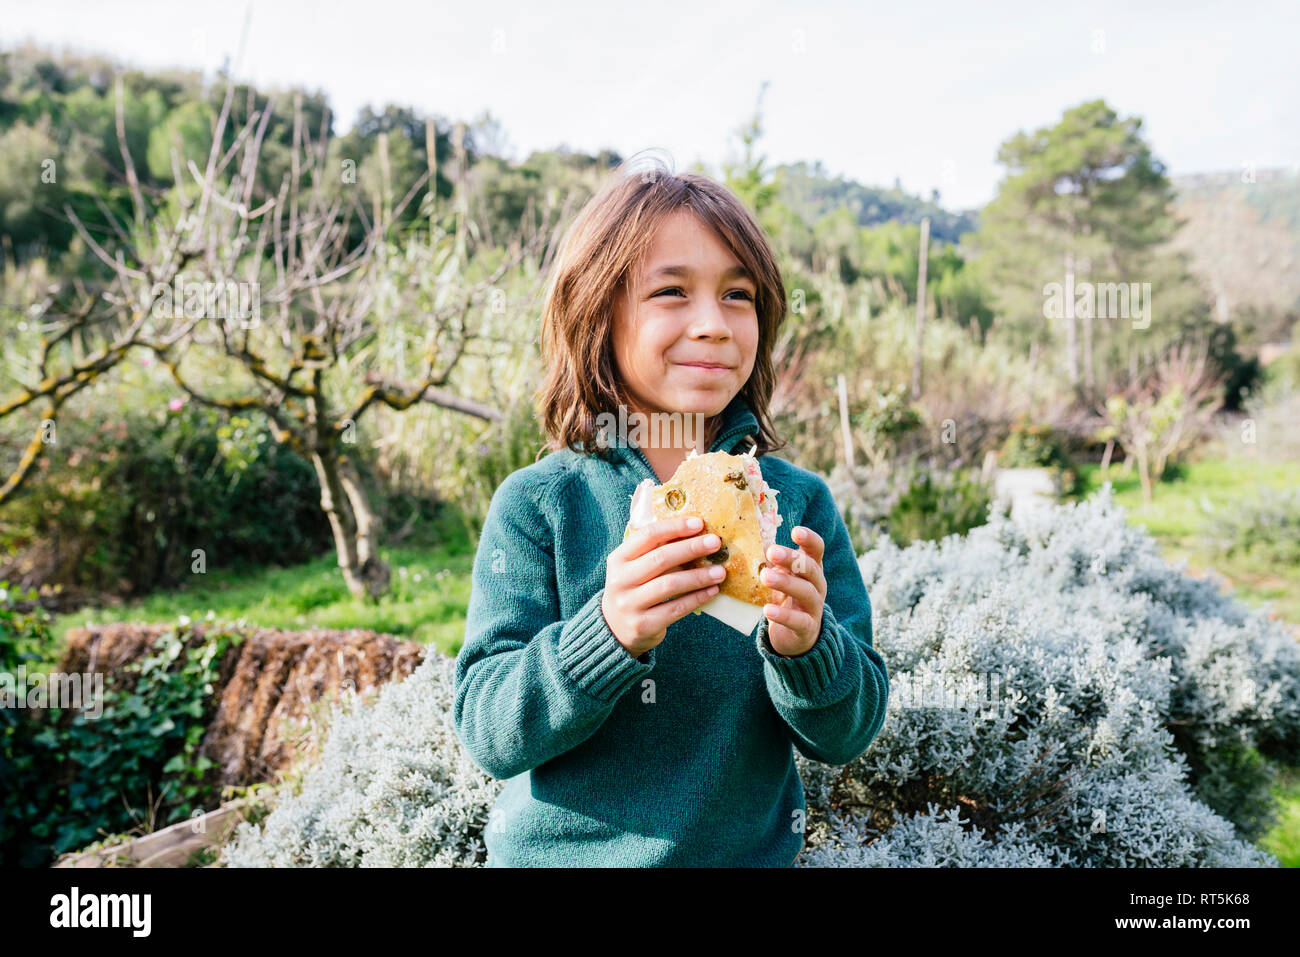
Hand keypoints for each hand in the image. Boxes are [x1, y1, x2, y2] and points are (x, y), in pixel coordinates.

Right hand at [602, 516, 726, 658]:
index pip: (647, 536)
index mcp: (618, 559)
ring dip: (698, 576)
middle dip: (691, 549)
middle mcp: (620, 580)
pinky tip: (712, 591)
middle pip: (660, 559)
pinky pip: (676, 608)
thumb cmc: (634, 589)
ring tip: (720, 571)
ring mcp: (629, 604)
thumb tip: (696, 533)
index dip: (674, 527)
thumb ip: (656, 551)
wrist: (615, 629)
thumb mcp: (635, 568)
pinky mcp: (643, 625)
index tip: (699, 523)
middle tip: (714, 543)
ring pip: (669, 585)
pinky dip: (696, 598)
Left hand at [760, 526, 826, 656]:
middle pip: (811, 568)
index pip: (817, 549)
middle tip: (771, 552)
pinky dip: (783, 615)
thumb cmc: (786, 598)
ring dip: (786, 583)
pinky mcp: (807, 628)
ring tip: (765, 577)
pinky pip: (798, 621)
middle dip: (792, 559)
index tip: (795, 531)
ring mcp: (814, 607)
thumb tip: (748, 539)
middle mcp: (817, 585)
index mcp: (811, 569)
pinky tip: (767, 610)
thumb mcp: (782, 577)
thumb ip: (773, 562)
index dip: (809, 539)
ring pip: (806, 592)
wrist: (795, 636)